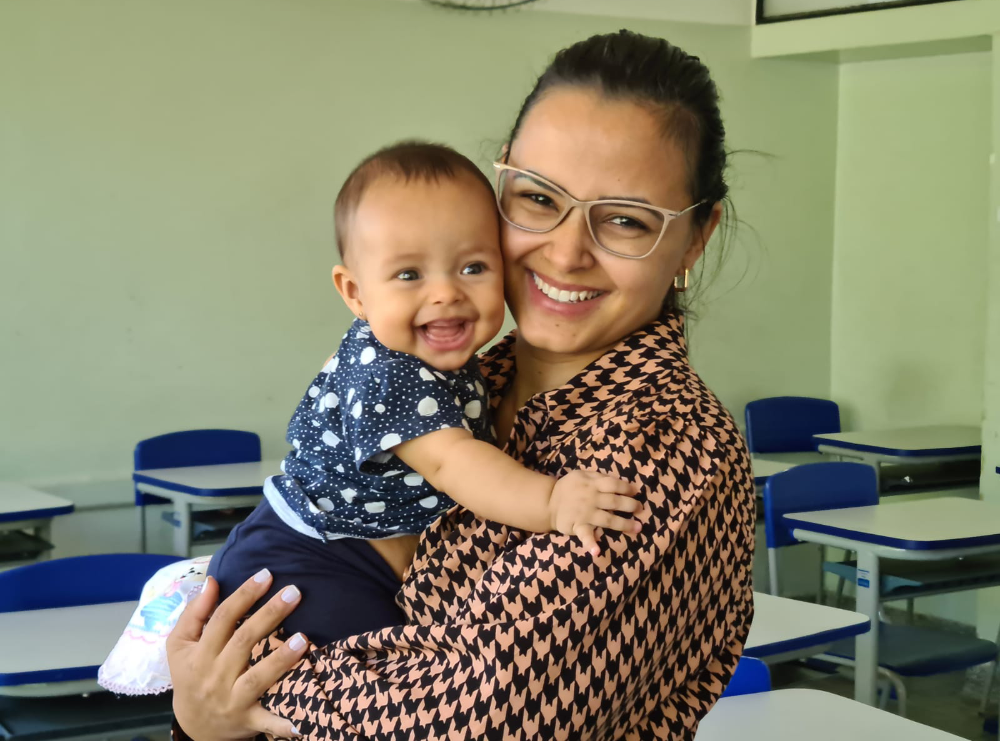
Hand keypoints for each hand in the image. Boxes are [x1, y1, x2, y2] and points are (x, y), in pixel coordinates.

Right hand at [166, 570, 310, 740]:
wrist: (192, 724)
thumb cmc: (190, 675)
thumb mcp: (180, 645)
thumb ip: (194, 613)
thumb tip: (212, 581)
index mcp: (199, 654)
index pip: (222, 619)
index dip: (244, 595)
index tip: (267, 574)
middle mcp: (215, 675)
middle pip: (244, 641)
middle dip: (269, 615)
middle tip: (294, 592)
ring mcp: (232, 699)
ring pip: (257, 678)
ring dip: (281, 659)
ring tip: (303, 639)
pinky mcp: (247, 720)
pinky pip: (265, 721)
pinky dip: (281, 724)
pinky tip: (301, 723)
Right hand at [548, 471, 641, 556]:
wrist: (548, 503)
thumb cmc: (568, 488)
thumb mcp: (581, 475)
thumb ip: (598, 477)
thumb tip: (619, 481)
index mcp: (592, 484)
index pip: (613, 484)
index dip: (626, 488)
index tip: (635, 492)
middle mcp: (591, 499)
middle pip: (614, 501)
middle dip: (630, 505)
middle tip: (640, 509)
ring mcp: (585, 514)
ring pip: (608, 519)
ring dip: (623, 524)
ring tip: (637, 528)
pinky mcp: (578, 527)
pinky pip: (585, 536)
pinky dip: (590, 544)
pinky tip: (596, 552)